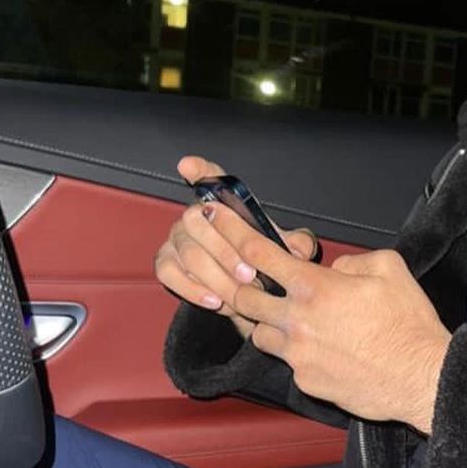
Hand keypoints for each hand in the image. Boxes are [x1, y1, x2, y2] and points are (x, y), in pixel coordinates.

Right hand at [154, 156, 317, 338]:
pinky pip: (169, 272)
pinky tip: (213, 301)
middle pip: (198, 222)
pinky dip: (192, 289)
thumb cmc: (262, 264)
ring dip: (215, 276)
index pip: (210, 178)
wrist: (247, 293)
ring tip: (237, 296)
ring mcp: (177, 238)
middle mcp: (196, 215)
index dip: (199, 171)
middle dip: (225, 251)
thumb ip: (297, 246)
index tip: (188, 166)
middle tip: (249, 275)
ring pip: (188, 253)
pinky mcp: (166, 262)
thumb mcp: (283, 253)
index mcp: (225, 205)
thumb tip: (301, 248)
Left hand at [228, 234, 451, 433]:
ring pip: (260, 335)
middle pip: (244, 298)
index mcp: (315, 287)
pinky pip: (289, 363)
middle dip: (245, 288)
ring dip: (269, 324)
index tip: (218, 221)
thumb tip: (335, 269)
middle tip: (258, 285)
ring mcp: (298, 355)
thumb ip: (352, 260)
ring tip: (295, 322)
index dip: (233, 233)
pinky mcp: (306, 381)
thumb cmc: (409, 325)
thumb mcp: (389, 269)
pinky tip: (325, 351)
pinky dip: (298, 354)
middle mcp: (298, 321)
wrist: (422, 377)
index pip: (258, 254)